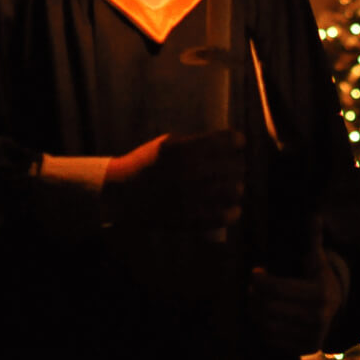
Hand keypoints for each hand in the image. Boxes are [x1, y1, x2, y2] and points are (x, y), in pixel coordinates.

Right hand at [101, 130, 243, 229]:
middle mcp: (192, 171)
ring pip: (235, 190)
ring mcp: (193, 196)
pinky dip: (232, 211)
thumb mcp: (167, 144)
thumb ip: (194, 144)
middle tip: (233, 167)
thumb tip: (224, 144)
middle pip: (236, 166)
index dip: (237, 141)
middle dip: (237, 164)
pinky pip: (225, 216)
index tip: (238, 143)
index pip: (228, 140)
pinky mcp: (192, 219)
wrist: (122, 194)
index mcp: (185, 149)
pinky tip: (231, 208)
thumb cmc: (145, 164)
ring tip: (232, 187)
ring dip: (236, 187)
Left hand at [250, 221, 343, 354]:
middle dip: (255, 296)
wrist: (335, 308)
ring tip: (253, 300)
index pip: (276, 288)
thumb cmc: (318, 278)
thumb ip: (313, 238)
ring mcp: (312, 336)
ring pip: (268, 325)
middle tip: (251, 287)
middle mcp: (318, 317)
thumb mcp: (317, 258)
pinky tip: (262, 315)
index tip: (255, 272)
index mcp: (319, 293)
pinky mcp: (305, 349)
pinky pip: (272, 340)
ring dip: (255, 311)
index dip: (260, 280)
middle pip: (269, 308)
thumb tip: (315, 215)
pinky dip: (262, 327)